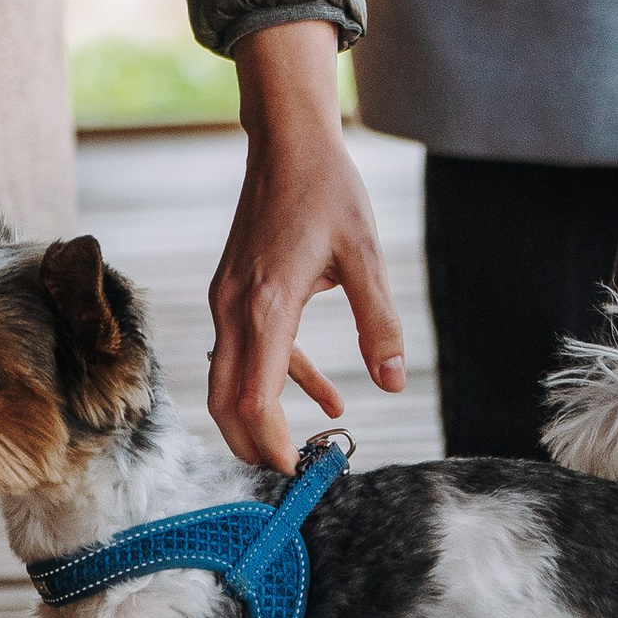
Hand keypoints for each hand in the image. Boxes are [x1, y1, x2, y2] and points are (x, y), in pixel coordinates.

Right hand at [208, 21, 407, 470]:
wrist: (286, 141)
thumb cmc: (326, 189)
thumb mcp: (365, 255)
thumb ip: (378, 321)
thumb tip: (391, 381)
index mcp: (265, 306)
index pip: (253, 399)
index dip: (272, 444)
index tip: (299, 472)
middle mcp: (234, 309)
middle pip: (226, 402)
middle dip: (254, 446)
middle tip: (295, 476)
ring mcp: (227, 300)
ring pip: (228, 381)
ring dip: (260, 418)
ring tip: (305, 447)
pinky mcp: (234, 292)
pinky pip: (247, 352)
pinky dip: (277, 381)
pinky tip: (327, 395)